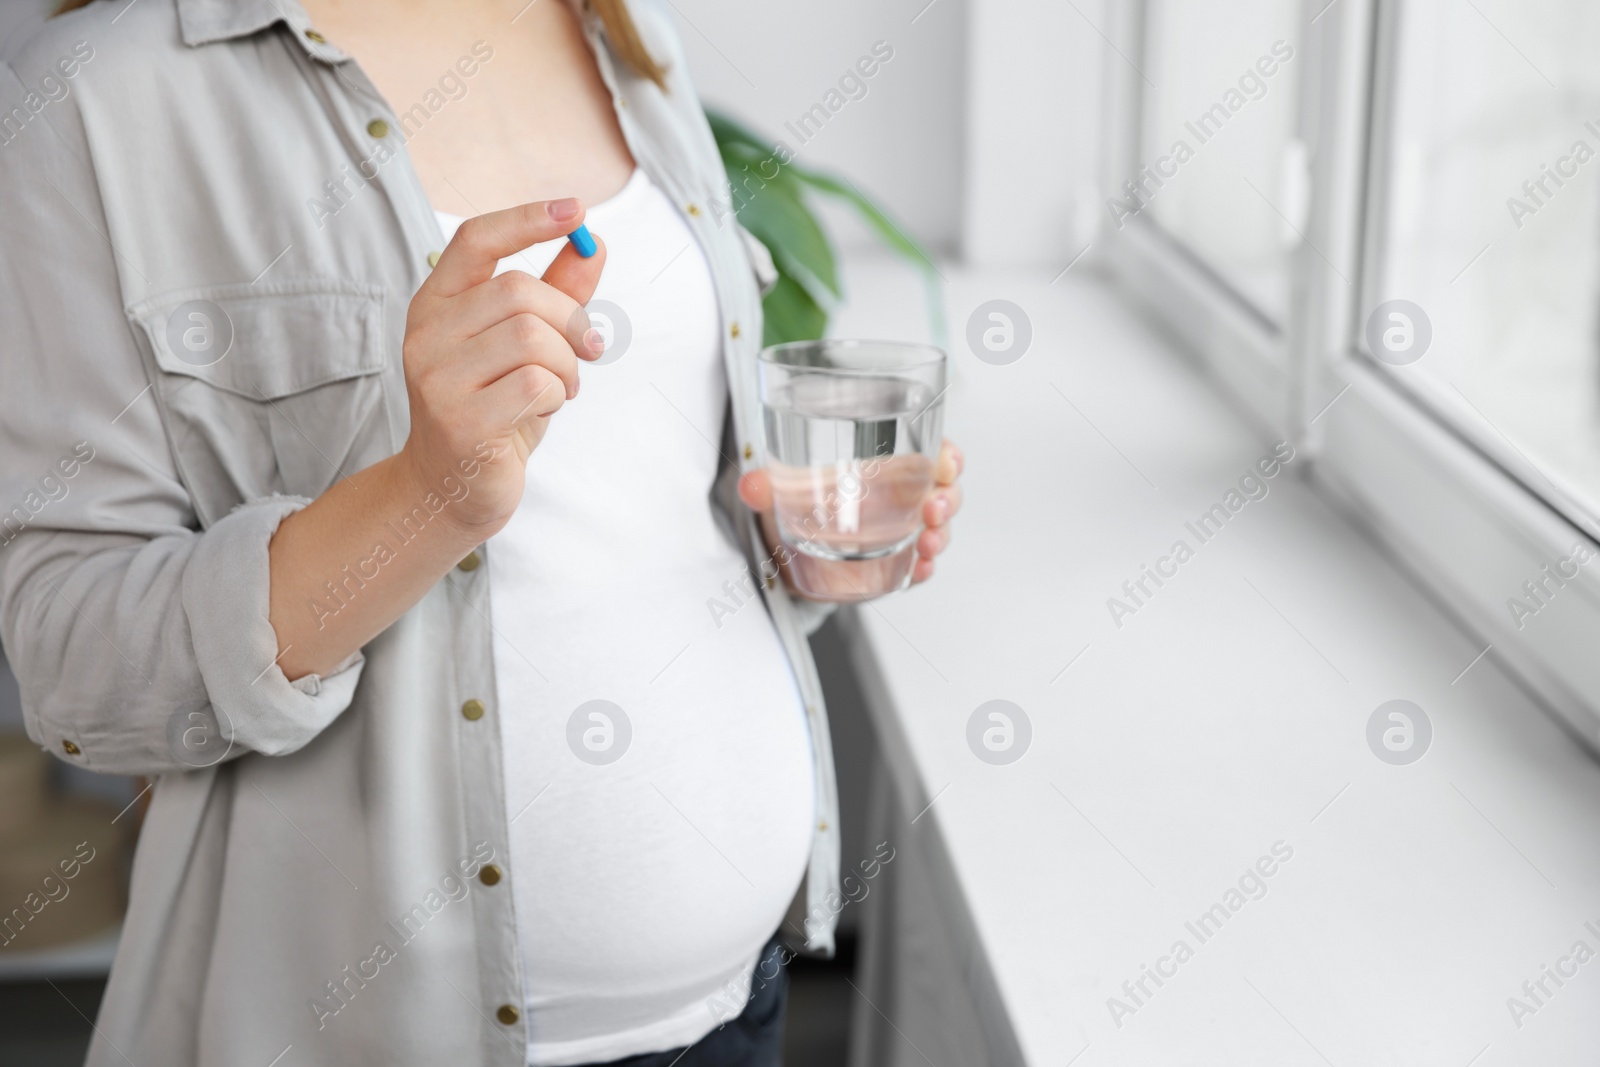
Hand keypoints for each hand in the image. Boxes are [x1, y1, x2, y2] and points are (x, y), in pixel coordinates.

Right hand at [397, 198, 606, 537]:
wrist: (453, 489)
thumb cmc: (494, 409)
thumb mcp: (526, 348)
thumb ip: (556, 295)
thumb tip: (594, 244)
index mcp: (436, 304)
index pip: (477, 240)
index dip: (527, 219)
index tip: (576, 209)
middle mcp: (425, 334)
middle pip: (519, 291)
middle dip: (570, 320)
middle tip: (588, 350)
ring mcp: (436, 378)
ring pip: (532, 337)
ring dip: (567, 364)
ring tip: (561, 388)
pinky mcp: (460, 420)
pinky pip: (536, 384)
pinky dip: (557, 395)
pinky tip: (544, 410)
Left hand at [737, 439, 964, 592]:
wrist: (788, 544)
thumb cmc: (800, 499)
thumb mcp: (783, 486)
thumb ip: (766, 486)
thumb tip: (751, 486)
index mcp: (885, 461)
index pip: (930, 449)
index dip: (947, 454)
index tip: (946, 462)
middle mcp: (901, 492)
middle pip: (943, 489)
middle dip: (947, 499)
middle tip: (933, 510)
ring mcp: (903, 527)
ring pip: (938, 527)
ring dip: (940, 535)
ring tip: (928, 544)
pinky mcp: (896, 560)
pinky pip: (920, 564)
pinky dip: (924, 568)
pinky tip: (920, 569)